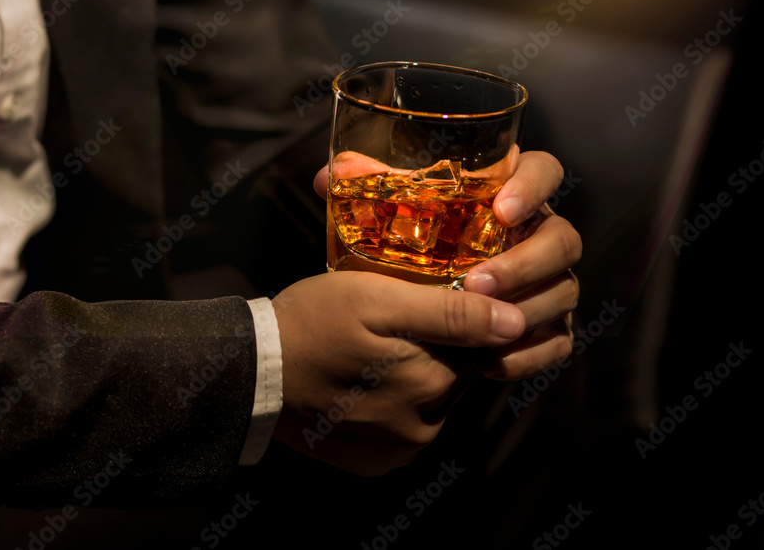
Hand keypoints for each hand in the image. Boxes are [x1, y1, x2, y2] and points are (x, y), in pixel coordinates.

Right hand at [270, 271, 525, 475]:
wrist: (248, 376)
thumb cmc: (310, 324)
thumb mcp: (376, 298)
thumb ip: (449, 313)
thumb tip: (516, 322)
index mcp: (431, 386)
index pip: (472, 347)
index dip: (447, 320)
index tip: (412, 305)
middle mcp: (422, 431)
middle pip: (450, 378)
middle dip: (427, 350)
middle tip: (382, 326)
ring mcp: (396, 453)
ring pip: (426, 404)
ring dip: (407, 379)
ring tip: (366, 354)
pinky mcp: (372, 464)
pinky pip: (400, 429)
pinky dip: (388, 406)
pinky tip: (357, 384)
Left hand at [312, 150, 581, 381]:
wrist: (401, 312)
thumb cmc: (400, 250)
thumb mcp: (382, 218)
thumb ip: (363, 191)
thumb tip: (328, 178)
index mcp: (507, 194)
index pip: (544, 171)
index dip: (532, 186)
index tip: (501, 210)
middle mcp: (536, 236)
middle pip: (563, 239)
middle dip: (526, 261)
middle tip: (478, 282)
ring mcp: (547, 283)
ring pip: (564, 290)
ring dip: (528, 309)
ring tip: (481, 327)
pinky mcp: (546, 328)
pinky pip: (558, 342)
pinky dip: (530, 355)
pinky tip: (491, 363)